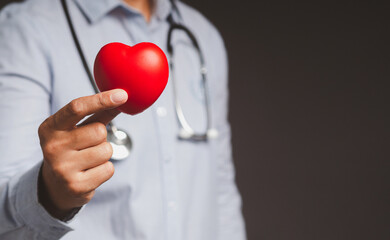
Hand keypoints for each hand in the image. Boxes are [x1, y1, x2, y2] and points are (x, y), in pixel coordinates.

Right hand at [37, 89, 127, 219]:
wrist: (57, 185)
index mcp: (51, 127)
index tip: (122, 95)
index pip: (77, 108)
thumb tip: (122, 97)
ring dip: (104, 154)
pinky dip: (105, 169)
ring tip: (89, 159)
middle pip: (99, 131)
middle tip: (89, 145)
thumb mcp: (79, 128)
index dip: (101, 100)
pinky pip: (108, 169)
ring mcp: (62, 168)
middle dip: (102, 137)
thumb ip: (100, 112)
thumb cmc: (73, 149)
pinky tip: (91, 172)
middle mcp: (52, 146)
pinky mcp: (76, 186)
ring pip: (106, 151)